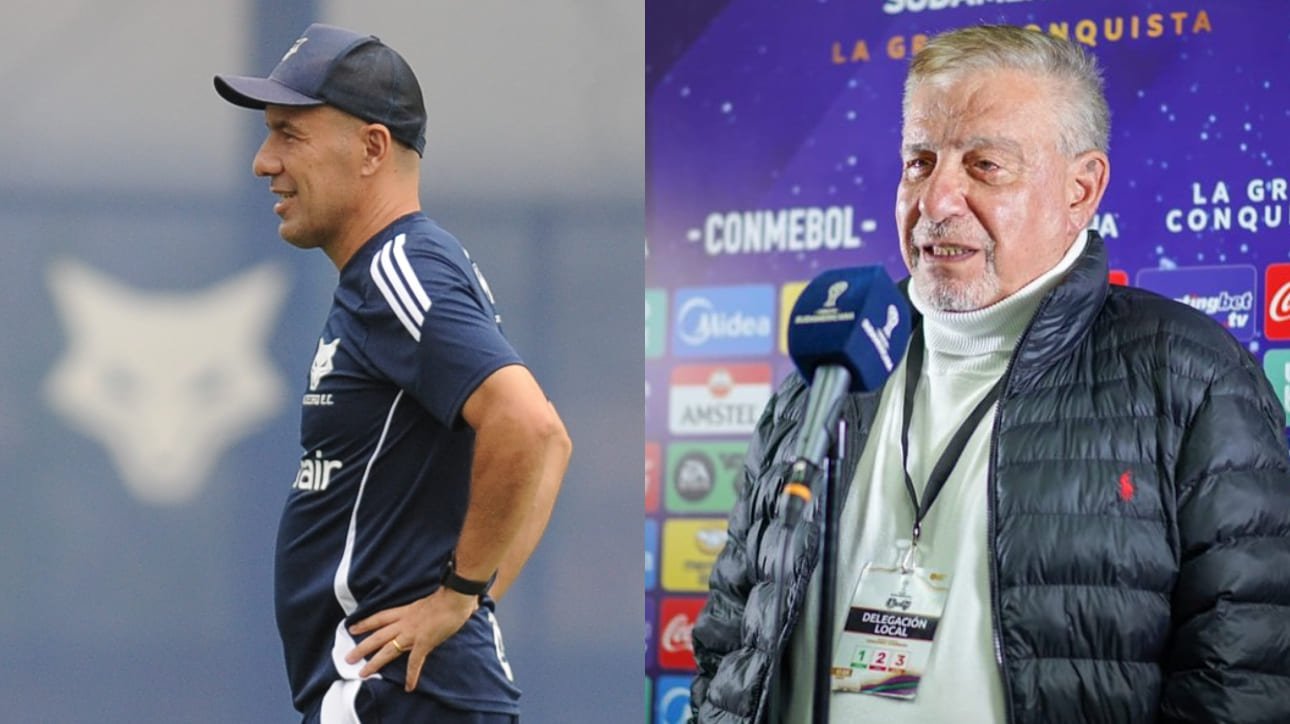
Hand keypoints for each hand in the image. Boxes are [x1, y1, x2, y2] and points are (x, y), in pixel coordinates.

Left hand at [345, 588, 479, 691]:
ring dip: (374, 662)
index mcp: (407, 610)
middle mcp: (405, 622)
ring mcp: (412, 633)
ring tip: (362, 673)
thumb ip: (433, 603)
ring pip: (388, 650)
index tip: (352, 627)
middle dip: (362, 647)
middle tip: (348, 657)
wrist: (456, 597)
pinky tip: (409, 687)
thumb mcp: (434, 598)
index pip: (380, 617)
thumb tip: (445, 600)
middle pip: (378, 635)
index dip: (365, 622)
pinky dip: (412, 675)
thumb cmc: (450, 594)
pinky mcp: (424, 643)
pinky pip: (415, 662)